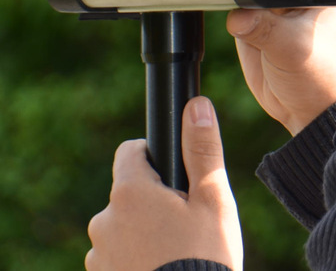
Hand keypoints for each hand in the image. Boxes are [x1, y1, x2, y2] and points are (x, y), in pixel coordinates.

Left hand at [86, 98, 242, 270]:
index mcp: (131, 192)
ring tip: (178, 251)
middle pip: (129, 193)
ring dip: (144, 232)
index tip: (176, 174)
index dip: (154, 156)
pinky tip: (164, 268)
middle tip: (188, 221)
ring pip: (123, 227)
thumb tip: (197, 105)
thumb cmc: (205, 255)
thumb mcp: (213, 198)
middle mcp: (105, 219)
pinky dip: (138, 258)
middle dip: (154, 201)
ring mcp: (99, 254)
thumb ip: (203, 149)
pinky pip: (118, 257)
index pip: (130, 151)